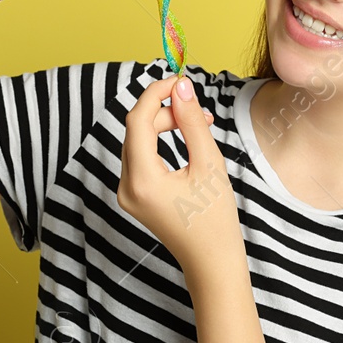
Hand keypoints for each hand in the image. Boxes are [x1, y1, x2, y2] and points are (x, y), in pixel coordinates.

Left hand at [117, 74, 239, 272]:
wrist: (211, 261)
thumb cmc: (215, 219)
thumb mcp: (209, 164)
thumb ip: (193, 122)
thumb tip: (181, 88)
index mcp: (142, 180)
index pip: (137, 120)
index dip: (155, 93)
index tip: (178, 81)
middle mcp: (126, 186)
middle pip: (137, 130)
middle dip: (165, 112)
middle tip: (199, 112)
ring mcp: (127, 193)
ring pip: (138, 142)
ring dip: (164, 127)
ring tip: (198, 127)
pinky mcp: (134, 196)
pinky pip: (141, 158)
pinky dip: (161, 144)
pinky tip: (185, 143)